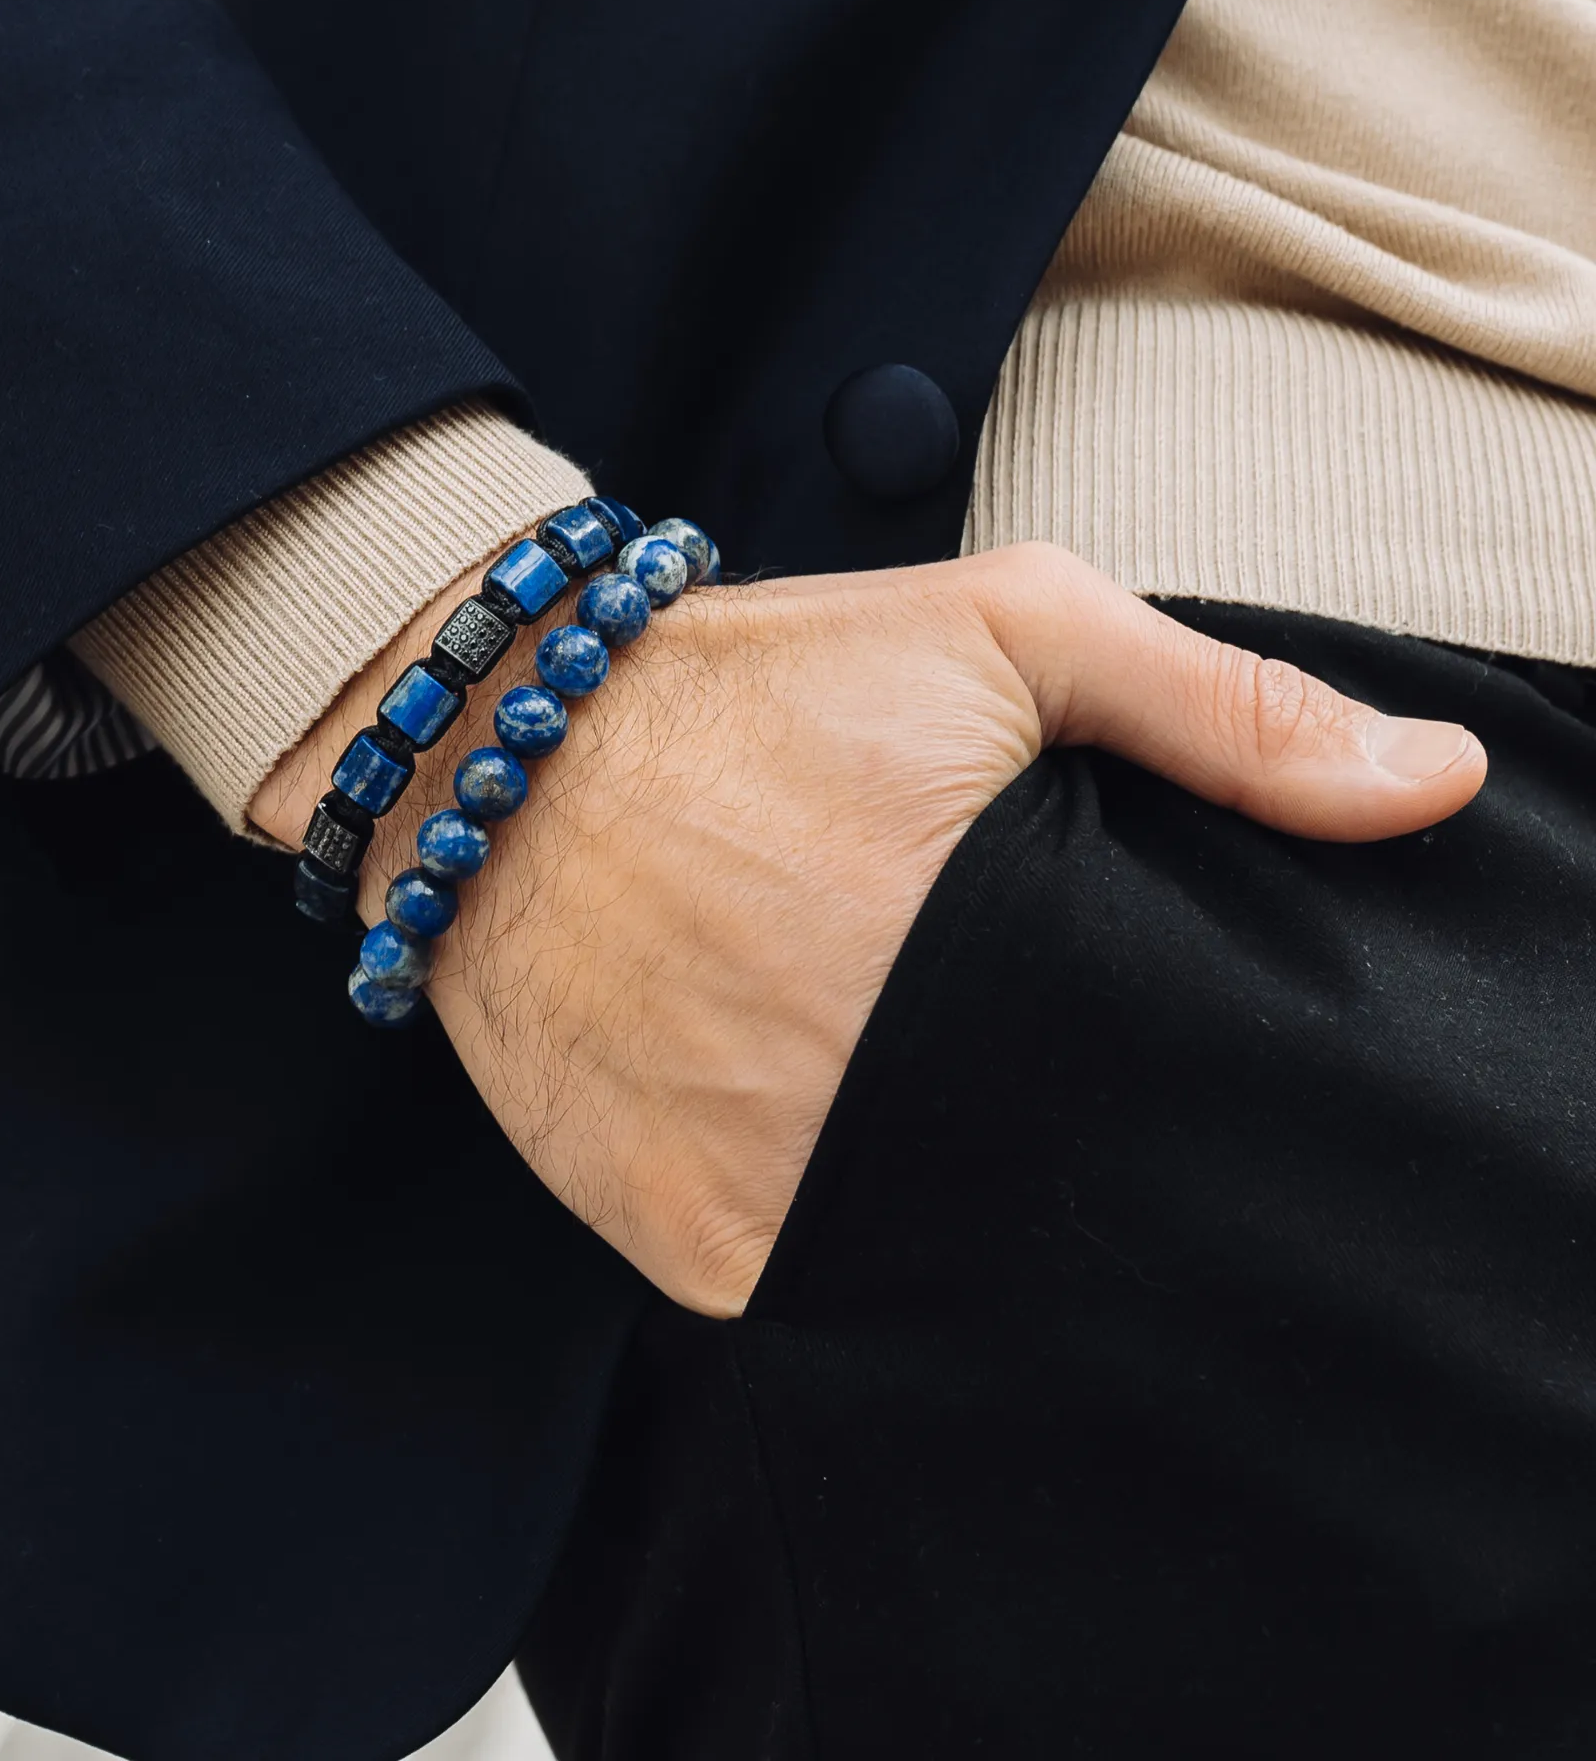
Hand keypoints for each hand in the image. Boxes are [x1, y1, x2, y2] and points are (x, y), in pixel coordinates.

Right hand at [252, 542, 1486, 1316]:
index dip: (1187, 1105)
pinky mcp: (688, 1246)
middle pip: (1061, 1207)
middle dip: (1072, 1156)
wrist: (498, 755)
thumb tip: (1437, 789)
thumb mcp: (1006, 635)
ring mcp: (780, 1202)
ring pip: (942, 1270)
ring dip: (956, 1209)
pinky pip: (816, 1300)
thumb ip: (1225, 711)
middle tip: (1030, 1068)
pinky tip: (831, 1140)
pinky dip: (842, 1248)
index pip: (1168, 1120)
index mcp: (994, 976)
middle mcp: (887, 1114)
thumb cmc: (757, 686)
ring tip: (923, 1097)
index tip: (1154, 1060)